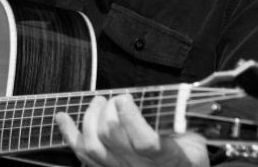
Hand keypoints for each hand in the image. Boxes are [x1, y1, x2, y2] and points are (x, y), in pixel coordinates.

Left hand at [55, 93, 208, 166]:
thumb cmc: (188, 155)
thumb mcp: (195, 139)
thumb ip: (182, 121)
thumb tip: (173, 98)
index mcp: (168, 159)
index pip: (145, 143)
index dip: (130, 119)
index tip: (125, 98)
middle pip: (112, 138)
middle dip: (107, 111)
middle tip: (114, 99)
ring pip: (93, 147)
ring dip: (89, 118)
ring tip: (98, 103)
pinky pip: (81, 154)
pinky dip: (68, 133)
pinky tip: (62, 117)